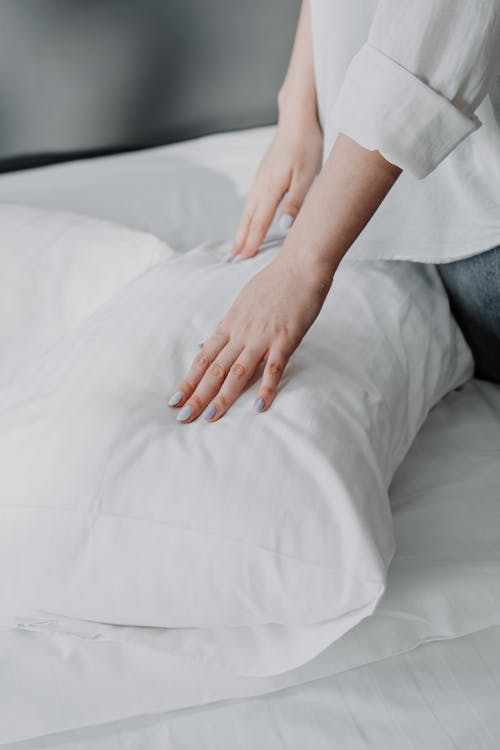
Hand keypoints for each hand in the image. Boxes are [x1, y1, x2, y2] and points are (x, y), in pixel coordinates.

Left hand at [168, 254, 331, 421]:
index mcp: (230, 325)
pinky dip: (266, 388)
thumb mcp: (241, 302)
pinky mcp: (286, 340)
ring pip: (238, 372)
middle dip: (198, 395)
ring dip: (223, 397)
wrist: (300, 266)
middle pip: (215, 369)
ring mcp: (263, 337)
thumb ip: (225, 326)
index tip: (175, 399)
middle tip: (184, 417)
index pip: (203, 358)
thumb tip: (206, 343)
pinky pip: (273, 368)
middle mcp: (241, 333)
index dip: (188, 380)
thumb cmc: (273, 283)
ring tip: (210, 418)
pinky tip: (259, 407)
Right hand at [228, 118, 322, 261]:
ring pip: (247, 211)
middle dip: (240, 241)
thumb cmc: (305, 146)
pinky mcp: (263, 176)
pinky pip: (251, 203)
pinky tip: (248, 223)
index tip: (243, 260)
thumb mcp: (306, 176)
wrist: (297, 120)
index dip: (252, 243)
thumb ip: (295, 203)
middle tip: (231, 261)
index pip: (259, 223)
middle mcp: (260, 186)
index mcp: (270, 189)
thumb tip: (283, 228)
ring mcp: (259, 180)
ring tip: (236, 247)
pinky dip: (247, 218)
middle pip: (247, 220)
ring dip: (241, 230)